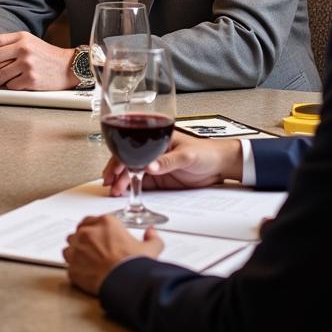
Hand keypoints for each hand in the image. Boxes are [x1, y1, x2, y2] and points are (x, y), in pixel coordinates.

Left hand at [0, 31, 73, 89]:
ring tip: (11, 76)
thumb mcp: (28, 41)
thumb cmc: (45, 55)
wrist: (68, 66)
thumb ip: (8, 42)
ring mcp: (27, 64)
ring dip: (1, 79)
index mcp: (21, 37)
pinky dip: (13, 86)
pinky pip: (10, 86)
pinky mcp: (31, 80)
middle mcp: (23, 49)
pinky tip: (21, 81)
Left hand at [63, 215, 163, 294]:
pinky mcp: (72, 266)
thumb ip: (152, 237)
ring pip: (69, 247)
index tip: (97, 237)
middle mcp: (87, 232)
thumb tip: (152, 232)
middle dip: (83, 241)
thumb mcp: (151, 248)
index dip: (93, 229)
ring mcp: (77, 249)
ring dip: (75, 253)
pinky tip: (84, 273)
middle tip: (93, 251)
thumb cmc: (135, 265)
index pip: (90, 220)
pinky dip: (74, 268)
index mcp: (105, 223)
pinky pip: (68, 265)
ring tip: (87, 262)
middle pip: (78, 233)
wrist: (125, 283)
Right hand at [104, 133, 242, 195]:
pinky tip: (125, 192)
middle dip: (116, 172)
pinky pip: (141, 182)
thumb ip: (167, 161)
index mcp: (156, 139)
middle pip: (127, 160)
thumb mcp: (187, 155)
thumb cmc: (207, 152)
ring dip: (122, 181)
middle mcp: (152, 151)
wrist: (221, 166)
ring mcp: (154, 165)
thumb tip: (149, 167)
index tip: (113, 172)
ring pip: (131, 172)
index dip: (120, 160)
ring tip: (114, 191)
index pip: (131, 147)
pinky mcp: (159, 178)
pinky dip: (131, 187)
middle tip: (110, 185)